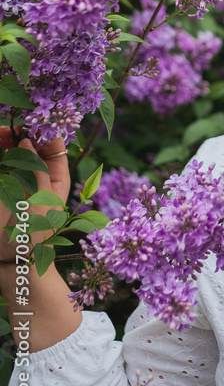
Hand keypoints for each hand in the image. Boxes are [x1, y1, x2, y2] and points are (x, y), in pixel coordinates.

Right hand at [0, 127, 70, 264]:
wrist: (13, 265)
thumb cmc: (36, 235)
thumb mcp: (44, 199)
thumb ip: (37, 168)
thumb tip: (26, 141)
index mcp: (56, 178)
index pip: (53, 146)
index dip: (45, 131)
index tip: (33, 119)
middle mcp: (38, 178)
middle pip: (31, 147)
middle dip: (21, 134)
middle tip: (6, 127)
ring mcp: (18, 183)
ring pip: (13, 154)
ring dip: (6, 141)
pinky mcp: (3, 190)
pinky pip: (2, 167)